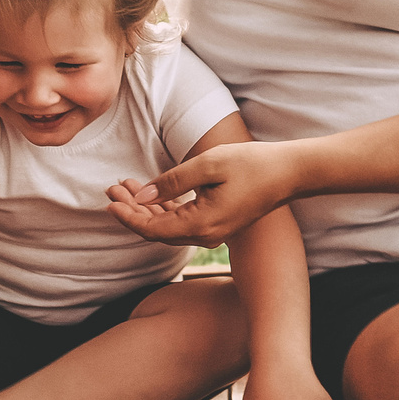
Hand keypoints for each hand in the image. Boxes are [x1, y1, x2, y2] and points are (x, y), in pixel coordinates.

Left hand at [106, 141, 300, 246]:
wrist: (289, 173)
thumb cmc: (252, 164)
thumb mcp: (207, 165)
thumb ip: (172, 181)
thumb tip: (141, 194)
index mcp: (202, 224)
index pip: (152, 229)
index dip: (127, 216)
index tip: (109, 200)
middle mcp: (205, 235)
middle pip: (156, 230)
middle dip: (131, 210)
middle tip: (111, 188)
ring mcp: (212, 232)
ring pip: (167, 226)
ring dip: (145, 208)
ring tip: (124, 186)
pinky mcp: (217, 223)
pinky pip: (182, 221)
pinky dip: (163, 208)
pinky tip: (149, 192)